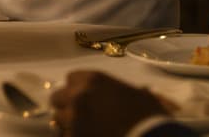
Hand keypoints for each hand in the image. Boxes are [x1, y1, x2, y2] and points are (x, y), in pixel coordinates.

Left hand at [51, 70, 167, 136]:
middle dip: (66, 105)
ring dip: (67, 123)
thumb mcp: (138, 95)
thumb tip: (135, 92)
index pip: (70, 78)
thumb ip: (123, 92)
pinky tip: (86, 136)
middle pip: (58, 97)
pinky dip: (73, 135)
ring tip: (83, 128)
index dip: (77, 88)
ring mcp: (73, 118)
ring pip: (58, 118)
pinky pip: (65, 135)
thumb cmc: (148, 115)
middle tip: (79, 115)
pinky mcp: (73, 136)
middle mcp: (78, 95)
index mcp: (93, 80)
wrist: (150, 136)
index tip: (85, 97)